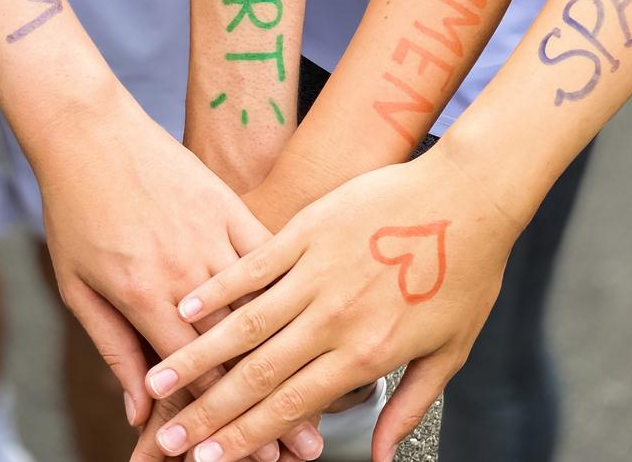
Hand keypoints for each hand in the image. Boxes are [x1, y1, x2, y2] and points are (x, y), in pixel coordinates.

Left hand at [35, 83, 319, 460]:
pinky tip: (313, 315)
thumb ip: (114, 347)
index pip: (193, 371)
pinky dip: (289, 289)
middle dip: (271, 403)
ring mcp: (215, 235)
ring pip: (263, 307)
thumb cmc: (77, 210)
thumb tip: (139, 407)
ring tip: (323, 390)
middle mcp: (187, 269)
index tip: (253, 453)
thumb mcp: (77, 287)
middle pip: (238, 349)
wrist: (91, 133)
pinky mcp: (232, 207)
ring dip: (292, 354)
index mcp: (144, 293)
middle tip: (301, 445)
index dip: (225, 418)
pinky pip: (268, 254)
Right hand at [142, 142, 522, 461]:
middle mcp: (335, 318)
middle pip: (259, 374)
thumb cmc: (466, 271)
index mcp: (367, 352)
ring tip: (162, 381)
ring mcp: (318, 271)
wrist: (469, 196)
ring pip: (246, 323)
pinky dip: (219, 289)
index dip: (247, 437)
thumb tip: (380, 457)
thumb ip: (409, 407)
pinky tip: (186, 306)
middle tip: (172, 438)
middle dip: (210, 412)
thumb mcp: (449, 351)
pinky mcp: (308, 230)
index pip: (293, 406)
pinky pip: (255, 265)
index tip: (209, 460)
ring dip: (199, 355)